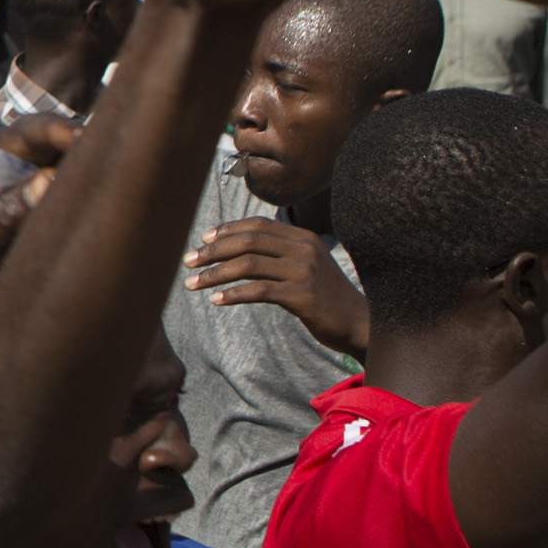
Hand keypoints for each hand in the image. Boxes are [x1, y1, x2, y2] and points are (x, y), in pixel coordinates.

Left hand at [182, 217, 369, 354]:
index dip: (227, 230)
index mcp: (303, 237)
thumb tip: (238, 250)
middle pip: (247, 241)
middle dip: (213, 251)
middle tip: (188, 261)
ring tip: (192, 284)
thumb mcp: (307, 267)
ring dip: (214, 274)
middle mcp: (304, 248)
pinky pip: (258, 290)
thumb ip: (280, 255)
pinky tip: (216, 300)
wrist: (358, 322)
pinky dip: (233, 294)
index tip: (203, 240)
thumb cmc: (325, 297)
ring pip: (247, 265)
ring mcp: (304, 271)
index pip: (257, 225)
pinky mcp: (302, 295)